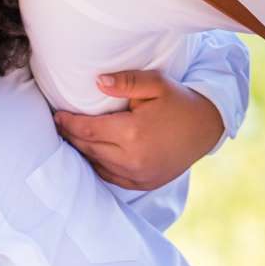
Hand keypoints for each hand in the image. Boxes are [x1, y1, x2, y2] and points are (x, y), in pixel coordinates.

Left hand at [52, 69, 224, 190]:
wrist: (207, 128)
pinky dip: (99, 165)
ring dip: (83, 151)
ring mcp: (138, 175)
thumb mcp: (156, 84)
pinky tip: (93, 153)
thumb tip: (97, 82)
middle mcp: (132, 158)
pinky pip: (111, 177)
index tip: (57, 115)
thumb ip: (126, 82)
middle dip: (72, 136)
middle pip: (89, 148)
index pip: (87, 129)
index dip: (68, 123)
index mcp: (132, 133)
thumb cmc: (179, 102)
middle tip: (60, 125)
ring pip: (97, 164)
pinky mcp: (144, 183)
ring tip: (73, 137)